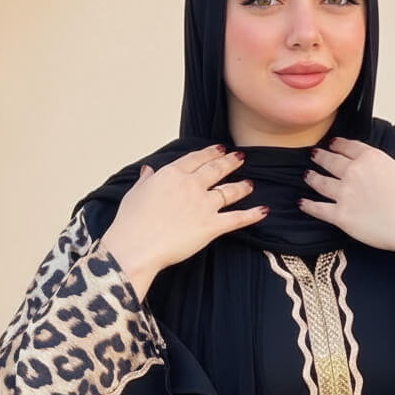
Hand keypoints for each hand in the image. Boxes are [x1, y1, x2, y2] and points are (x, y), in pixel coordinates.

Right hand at [101, 144, 266, 298]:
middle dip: (230, 162)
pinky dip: (252, 215)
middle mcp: (190, 185)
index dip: (210, 153)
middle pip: (216, 169)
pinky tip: (263, 211)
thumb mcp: (135, 193)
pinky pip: (237, 218)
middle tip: (240, 157)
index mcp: (171, 174)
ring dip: (242, 186)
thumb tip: (148, 171)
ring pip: (229, 191)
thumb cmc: (131, 223)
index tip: (219, 148)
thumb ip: (146, 180)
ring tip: (250, 184)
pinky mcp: (211, 225)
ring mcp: (203, 205)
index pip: (196, 159)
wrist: (136, 246)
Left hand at [299, 137, 394, 290]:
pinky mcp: (340, 216)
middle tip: (314, 156)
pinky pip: (317, 208)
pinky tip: (302, 202)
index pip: (347, 146)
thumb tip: (369, 172)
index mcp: (371, 157)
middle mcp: (354, 171)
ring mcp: (345, 194)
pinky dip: (307, 205)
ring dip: (311, 178)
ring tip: (307, 175)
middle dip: (320, 157)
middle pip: (329, 161)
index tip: (331, 144)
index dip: (336, 144)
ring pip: (320, 182)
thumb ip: (379, 167)